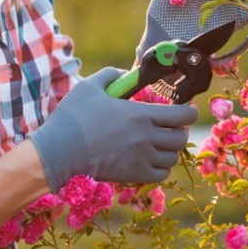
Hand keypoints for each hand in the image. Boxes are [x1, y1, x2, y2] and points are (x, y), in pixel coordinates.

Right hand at [27, 68, 197, 191]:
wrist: (58, 151)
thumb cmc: (73, 117)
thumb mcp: (89, 86)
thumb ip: (111, 75)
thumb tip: (125, 73)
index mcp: (140, 114)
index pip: (183, 115)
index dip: (189, 111)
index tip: (183, 110)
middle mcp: (146, 137)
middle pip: (182, 137)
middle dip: (179, 130)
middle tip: (168, 126)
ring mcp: (140, 158)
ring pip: (173, 157)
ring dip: (170, 149)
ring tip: (158, 143)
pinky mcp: (132, 175)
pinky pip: (161, 175)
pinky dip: (161, 168)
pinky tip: (150, 159)